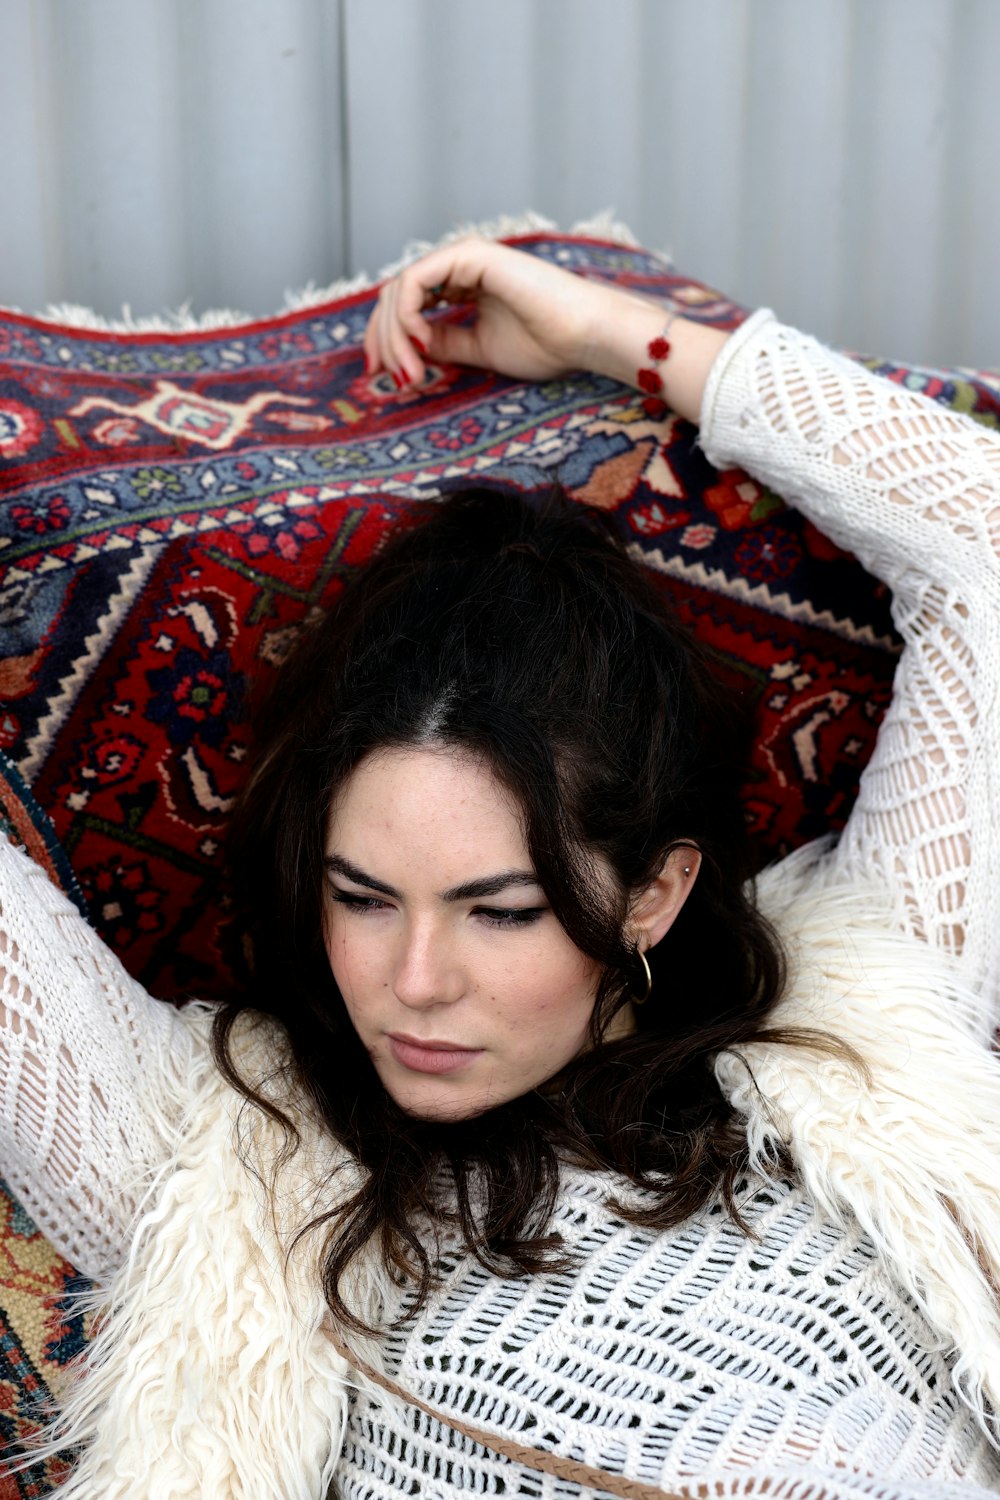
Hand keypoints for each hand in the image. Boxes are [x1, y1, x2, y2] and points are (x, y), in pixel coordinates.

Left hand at [364, 236, 615, 386]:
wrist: (583, 335)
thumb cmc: (546, 344)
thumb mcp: (478, 349)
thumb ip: (443, 344)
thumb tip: (407, 351)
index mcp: (461, 283)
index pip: (407, 305)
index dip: (388, 340)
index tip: (384, 378)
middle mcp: (457, 265)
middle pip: (395, 297)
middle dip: (385, 342)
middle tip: (389, 380)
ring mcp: (462, 257)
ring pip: (400, 290)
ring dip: (395, 336)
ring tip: (410, 373)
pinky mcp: (468, 256)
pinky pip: (415, 281)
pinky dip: (407, 315)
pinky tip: (421, 344)